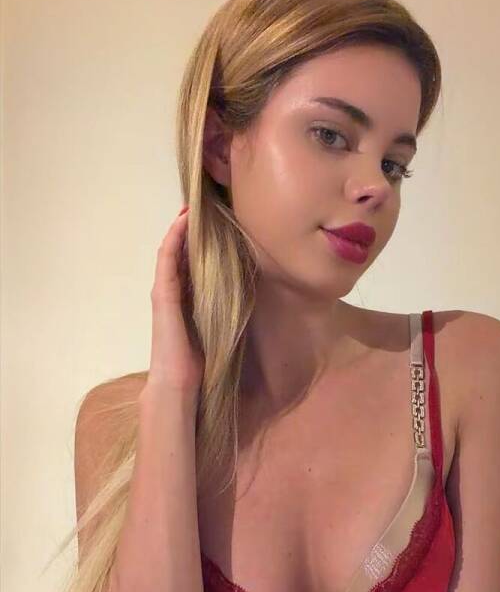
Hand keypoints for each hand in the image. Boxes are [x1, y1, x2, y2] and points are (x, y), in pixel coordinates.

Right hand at [147, 207, 204, 394]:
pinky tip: (183, 223)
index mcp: (183, 301)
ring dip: (181, 228)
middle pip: (179, 254)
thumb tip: (246, 298)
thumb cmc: (197, 362)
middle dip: (189, 231)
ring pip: (171, 251)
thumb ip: (222, 311)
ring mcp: (164, 291)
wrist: (179, 383)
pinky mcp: (162, 294)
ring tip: (192, 208)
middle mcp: (171, 292)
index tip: (213, 226)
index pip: (189, 264)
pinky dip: (174, 238)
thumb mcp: (215, 329)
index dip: (198, 244)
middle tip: (202, 208)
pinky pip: (166, 259)